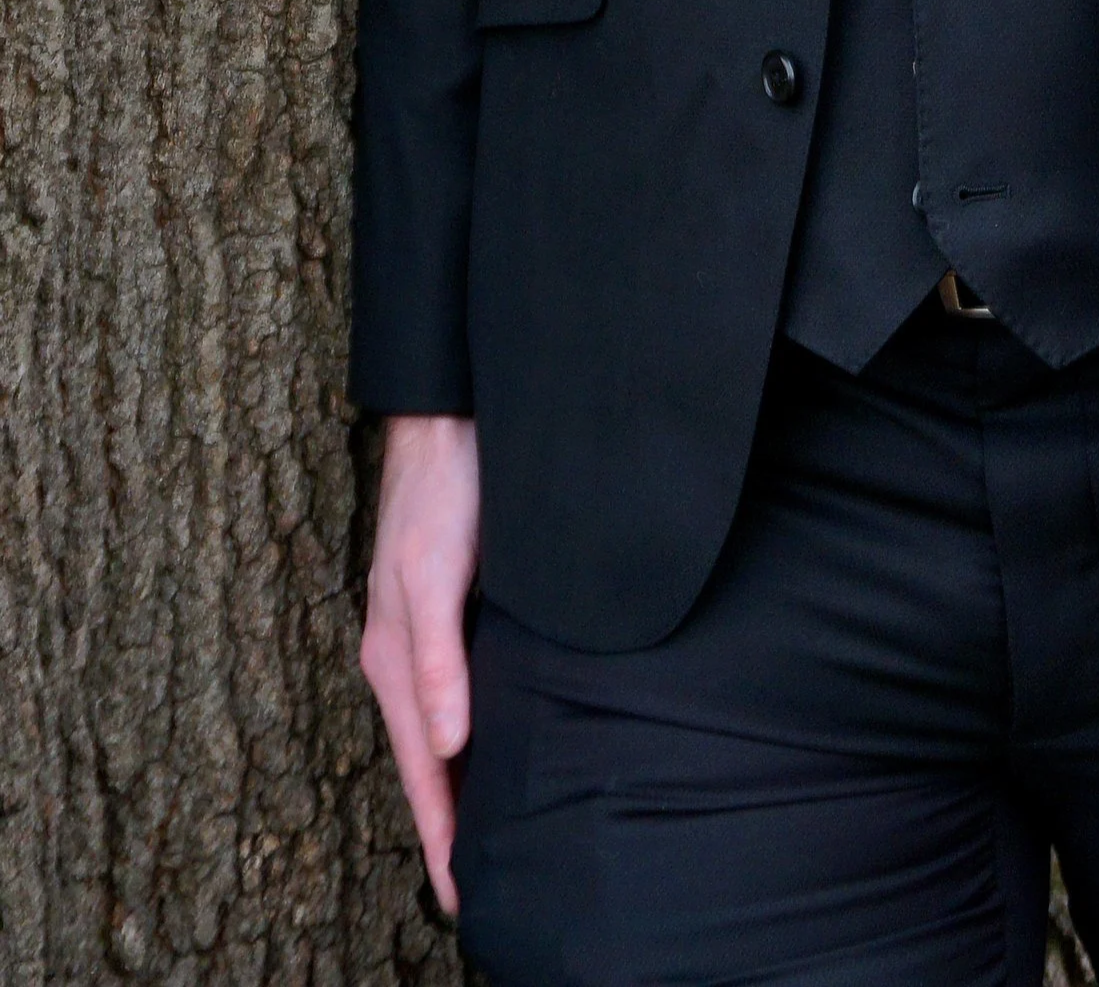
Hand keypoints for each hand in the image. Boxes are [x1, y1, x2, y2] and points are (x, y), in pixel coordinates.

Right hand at [361, 412, 480, 915]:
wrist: (451, 415)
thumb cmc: (442, 491)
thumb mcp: (434, 572)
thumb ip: (438, 658)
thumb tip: (451, 745)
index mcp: (394, 657)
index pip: (424, 769)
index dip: (443, 834)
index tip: (462, 900)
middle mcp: (404, 655)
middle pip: (429, 761)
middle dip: (448, 826)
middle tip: (474, 894)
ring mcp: (424, 633)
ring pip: (442, 731)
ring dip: (459, 785)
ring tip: (482, 839)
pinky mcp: (448, 608)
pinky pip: (455, 693)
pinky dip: (469, 736)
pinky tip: (489, 745)